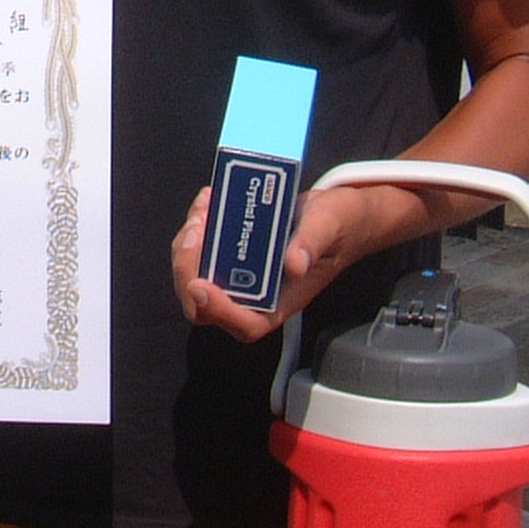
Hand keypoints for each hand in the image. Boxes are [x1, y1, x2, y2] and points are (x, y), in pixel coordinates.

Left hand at [171, 184, 387, 343]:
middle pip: (206, 305)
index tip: (200, 285)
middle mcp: (256, 294)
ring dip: (188, 245)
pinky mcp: (232, 253)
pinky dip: (197, 227)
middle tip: (195, 230)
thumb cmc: (339, 227)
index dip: (219, 311)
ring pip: (196, 276)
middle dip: (189, 269)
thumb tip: (295, 264)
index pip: (245, 324)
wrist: (340, 212)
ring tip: (202, 212)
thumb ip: (311, 245)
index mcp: (280, 302)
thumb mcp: (327, 228)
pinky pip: (202, 251)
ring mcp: (241, 274)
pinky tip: (207, 203)